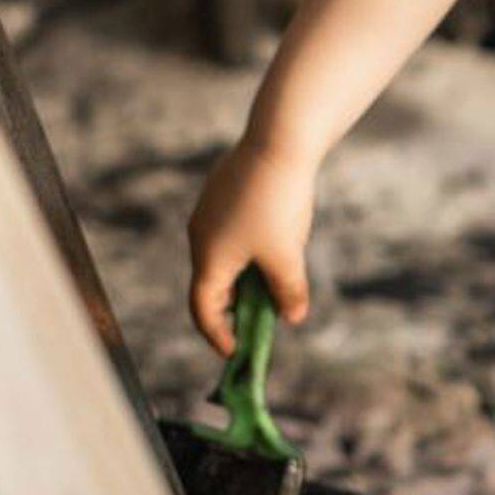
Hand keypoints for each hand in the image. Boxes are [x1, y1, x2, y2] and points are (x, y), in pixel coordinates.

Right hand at [187, 138, 318, 355]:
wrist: (279, 142)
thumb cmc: (278, 204)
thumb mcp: (287, 256)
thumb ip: (288, 292)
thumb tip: (293, 317)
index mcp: (209, 258)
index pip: (202, 310)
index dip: (218, 335)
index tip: (235, 351)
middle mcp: (200, 236)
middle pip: (212, 284)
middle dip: (236, 306)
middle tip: (261, 321)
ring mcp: (209, 211)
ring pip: (224, 256)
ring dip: (245, 276)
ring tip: (275, 282)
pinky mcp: (222, 192)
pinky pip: (231, 232)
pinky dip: (249, 250)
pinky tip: (278, 242)